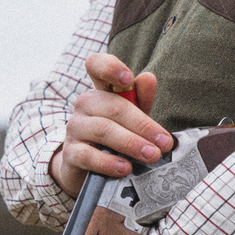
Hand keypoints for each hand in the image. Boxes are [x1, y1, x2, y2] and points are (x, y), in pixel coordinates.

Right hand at [49, 52, 173, 196]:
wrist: (89, 168)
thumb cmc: (116, 137)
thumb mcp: (133, 118)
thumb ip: (142, 99)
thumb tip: (148, 78)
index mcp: (101, 90)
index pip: (96, 65)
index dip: (110, 67)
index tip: (128, 79)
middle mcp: (85, 104)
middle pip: (113, 107)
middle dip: (143, 125)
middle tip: (164, 142)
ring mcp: (75, 127)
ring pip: (103, 130)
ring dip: (131, 143)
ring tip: (152, 155)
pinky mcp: (71, 152)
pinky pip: (88, 155)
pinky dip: (109, 162)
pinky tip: (125, 168)